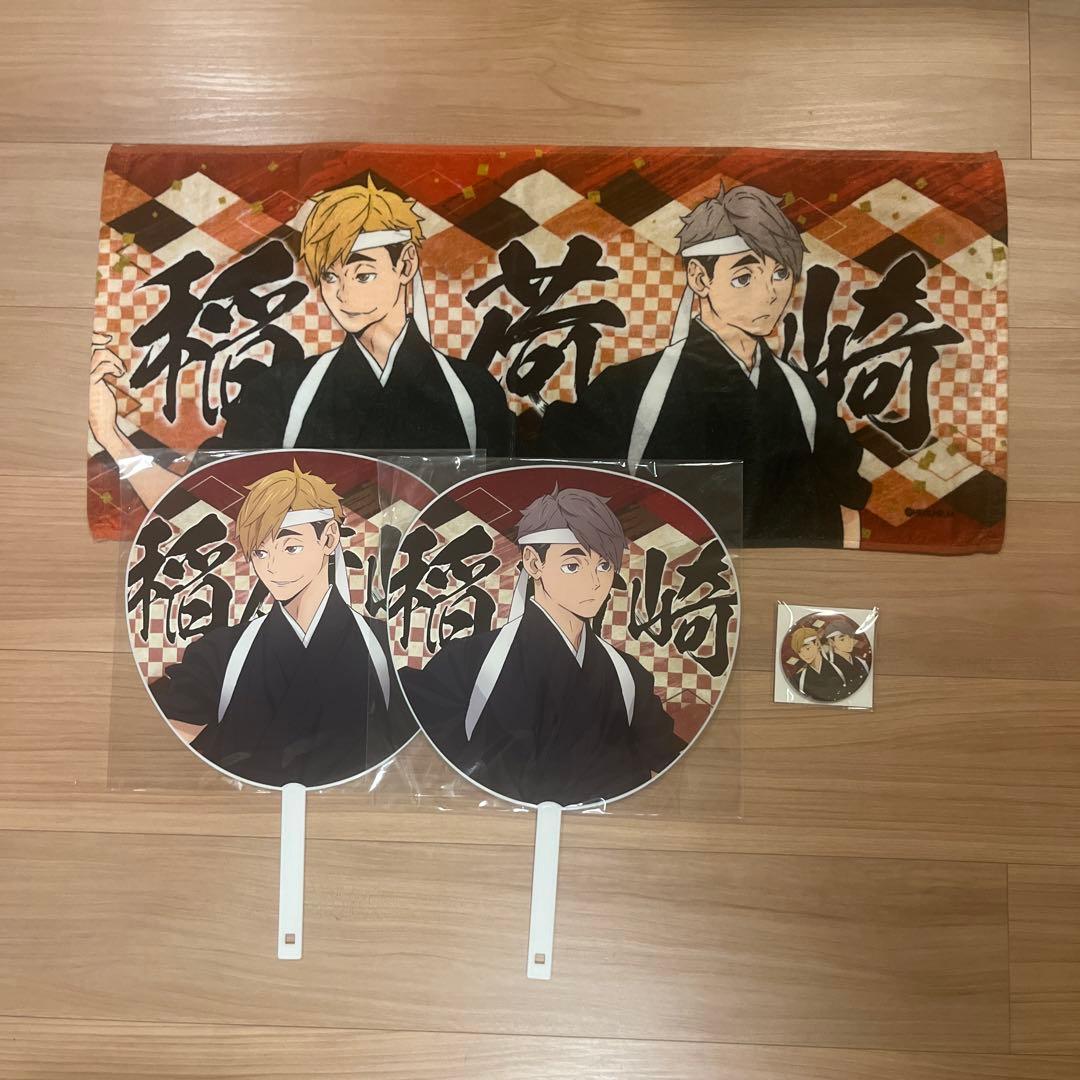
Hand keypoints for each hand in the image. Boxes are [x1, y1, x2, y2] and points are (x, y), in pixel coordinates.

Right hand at [89, 331, 124, 450]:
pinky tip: (119, 374)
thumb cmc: (102, 403)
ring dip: (112, 359)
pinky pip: (102, 367)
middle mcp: (80, 372)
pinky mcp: (92, 383)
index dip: (92, 339)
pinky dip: (113, 367)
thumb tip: (106, 352)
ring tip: (120, 370)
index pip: (84, 349)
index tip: (105, 337)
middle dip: (101, 343)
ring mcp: (84, 377)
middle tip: (110, 340)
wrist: (102, 421)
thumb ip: (101, 368)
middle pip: (89, 348)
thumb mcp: (101, 382)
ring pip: (98, 355)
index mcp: (81, 371)